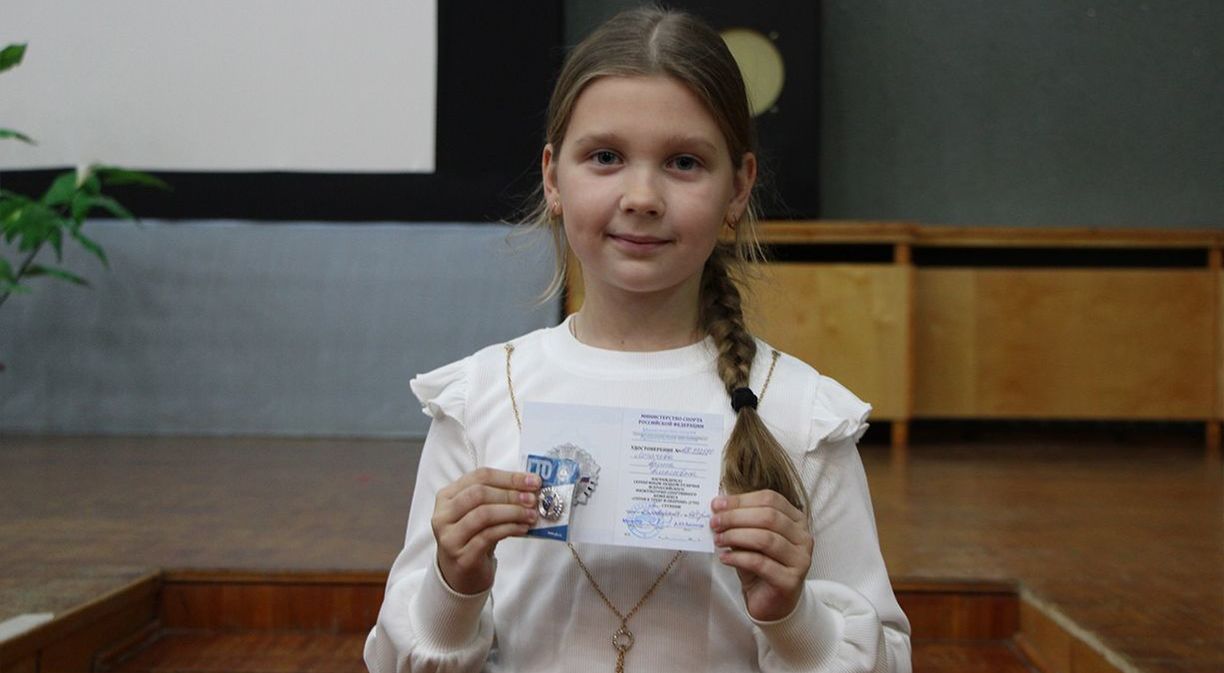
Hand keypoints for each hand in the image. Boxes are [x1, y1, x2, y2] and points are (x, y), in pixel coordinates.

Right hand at [432, 467, 540, 594]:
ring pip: (483, 514)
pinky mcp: (461, 556)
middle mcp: (443, 515)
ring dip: (513, 512)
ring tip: (531, 515)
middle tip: (533, 499)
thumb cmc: (473, 537)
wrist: (460, 574)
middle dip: (511, 494)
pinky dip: (509, 529)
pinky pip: (488, 536)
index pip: (479, 476)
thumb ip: (498, 497)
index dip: (509, 477)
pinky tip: (523, 528)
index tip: (533, 481)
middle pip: (479, 493)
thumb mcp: (479, 512)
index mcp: (447, 496)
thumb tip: (530, 486)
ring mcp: (450, 537)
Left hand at [710, 490, 812, 621]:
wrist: (771, 602)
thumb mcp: (750, 539)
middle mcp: (803, 538)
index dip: (742, 500)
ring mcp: (800, 560)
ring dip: (736, 536)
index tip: (717, 504)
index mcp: (796, 520)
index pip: (771, 499)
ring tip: (718, 540)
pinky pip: (761, 563)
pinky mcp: (790, 581)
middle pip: (769, 517)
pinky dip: (739, 558)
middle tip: (715, 522)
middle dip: (736, 517)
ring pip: (766, 539)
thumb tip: (719, 507)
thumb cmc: (761, 566)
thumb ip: (740, 522)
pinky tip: (725, 557)